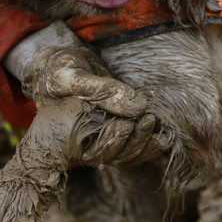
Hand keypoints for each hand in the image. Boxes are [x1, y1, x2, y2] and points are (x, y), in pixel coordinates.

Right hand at [4, 21, 166, 164]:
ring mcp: (100, 139)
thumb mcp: (74, 76)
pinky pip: (133, 147)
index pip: (93, 153)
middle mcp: (85, 142)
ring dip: (144, 143)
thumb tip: (139, 107)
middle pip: (113, 156)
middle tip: (148, 119)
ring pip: (125, 154)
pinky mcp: (114, 131)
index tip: (126, 124)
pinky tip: (162, 137)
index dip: (112, 143)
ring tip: (154, 123)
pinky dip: (148, 145)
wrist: (60, 64)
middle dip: (134, 141)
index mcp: (69, 136)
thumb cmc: (59, 69)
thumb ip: (103, 91)